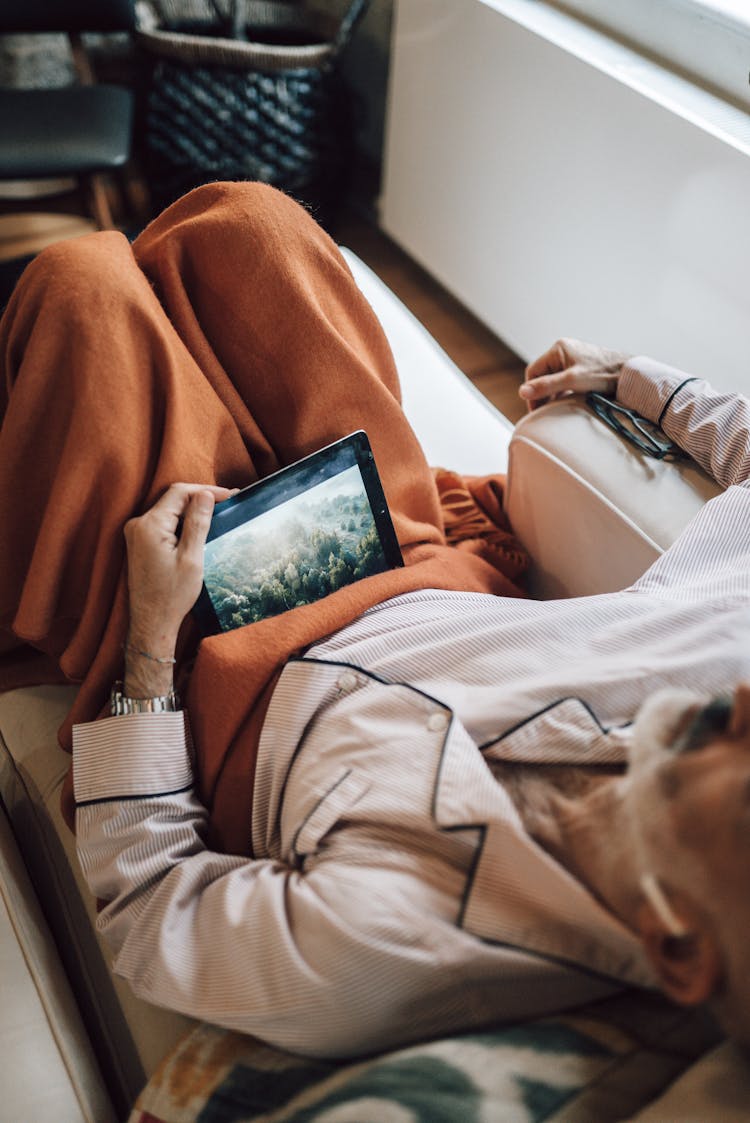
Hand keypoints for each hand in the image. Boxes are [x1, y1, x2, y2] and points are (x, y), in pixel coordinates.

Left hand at [123, 483, 234, 696]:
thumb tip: (205, 494)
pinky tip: (198, 529)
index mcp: (150, 526)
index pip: (179, 493)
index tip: (229, 496)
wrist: (151, 622)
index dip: (205, 491)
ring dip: (191, 511)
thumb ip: (197, 523)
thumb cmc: (171, 595)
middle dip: (200, 499)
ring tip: (217, 515)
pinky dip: (181, 522)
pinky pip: (162, 523)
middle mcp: (138, 525)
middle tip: (227, 503)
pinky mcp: (138, 543)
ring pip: (168, 511)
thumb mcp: (191, 558)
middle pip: (173, 499)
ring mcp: (136, 534)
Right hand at [519, 338, 630, 410]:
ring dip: (553, 395)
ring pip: (554, 380)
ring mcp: (573, 360)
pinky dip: (563, 393)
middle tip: (543, 413)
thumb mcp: (571, 381)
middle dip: (542, 394)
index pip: (533, 372)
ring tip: (555, 410)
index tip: (535, 409)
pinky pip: (565, 382)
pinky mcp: (582, 369)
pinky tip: (567, 404)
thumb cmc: (604, 374)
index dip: (531, 391)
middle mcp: (564, 351)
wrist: (630, 374)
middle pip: (542, 376)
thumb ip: (546, 386)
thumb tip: (522, 392)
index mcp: (558, 349)